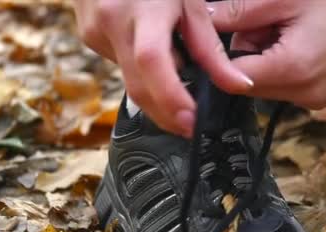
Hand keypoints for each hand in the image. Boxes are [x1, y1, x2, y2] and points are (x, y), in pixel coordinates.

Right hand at [72, 0, 252, 137]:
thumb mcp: (190, 2)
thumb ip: (211, 48)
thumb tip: (237, 84)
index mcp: (142, 8)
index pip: (153, 62)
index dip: (171, 98)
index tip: (191, 122)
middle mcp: (110, 21)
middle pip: (138, 85)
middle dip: (166, 113)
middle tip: (190, 125)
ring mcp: (94, 30)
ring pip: (129, 79)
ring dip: (155, 90)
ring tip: (177, 78)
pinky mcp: (88, 36)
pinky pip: (120, 65)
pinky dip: (141, 71)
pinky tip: (154, 54)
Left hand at [208, 0, 325, 108]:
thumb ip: (239, 12)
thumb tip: (202, 19)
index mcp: (293, 71)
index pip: (231, 79)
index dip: (216, 57)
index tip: (214, 33)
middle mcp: (303, 95)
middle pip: (246, 82)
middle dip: (246, 50)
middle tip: (269, 19)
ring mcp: (314, 100)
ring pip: (264, 82)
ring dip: (264, 55)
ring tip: (290, 26)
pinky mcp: (321, 97)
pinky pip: (285, 84)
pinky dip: (282, 62)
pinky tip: (301, 38)